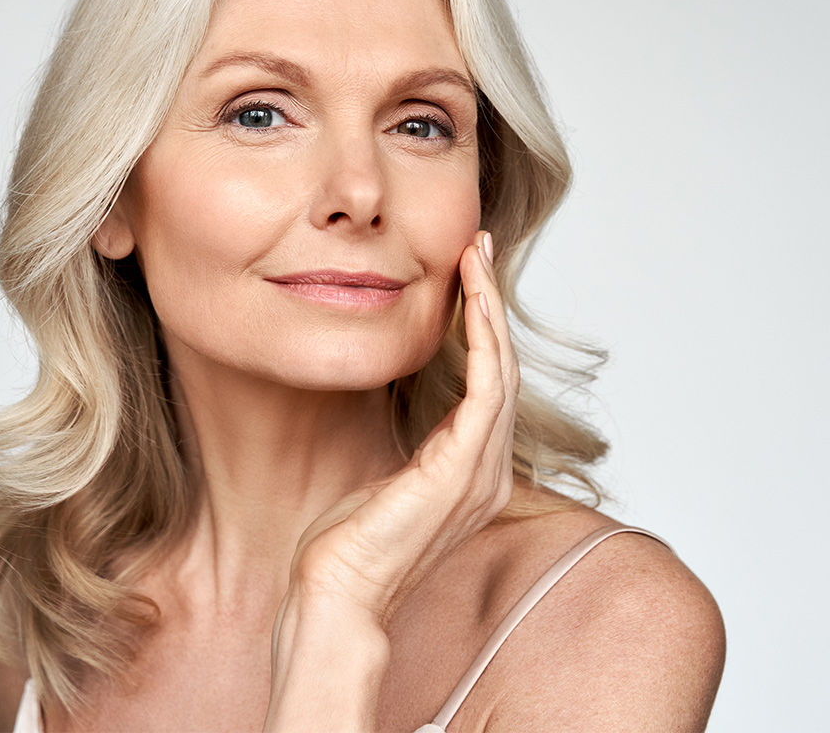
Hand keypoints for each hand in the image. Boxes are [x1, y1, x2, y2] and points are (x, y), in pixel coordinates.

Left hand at [282, 229, 519, 624]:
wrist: (337, 593)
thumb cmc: (352, 540)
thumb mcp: (387, 473)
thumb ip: (412, 440)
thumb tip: (404, 401)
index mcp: (472, 467)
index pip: (487, 380)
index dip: (481, 324)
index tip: (468, 275)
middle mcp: (488, 466)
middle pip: (501, 365)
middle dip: (490, 301)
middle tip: (479, 247)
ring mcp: (481, 470)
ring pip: (500, 368)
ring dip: (489, 308)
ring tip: (476, 258)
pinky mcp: (463, 469)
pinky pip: (486, 390)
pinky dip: (484, 341)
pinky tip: (474, 302)